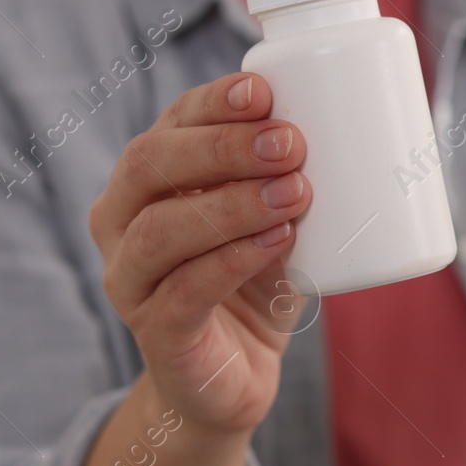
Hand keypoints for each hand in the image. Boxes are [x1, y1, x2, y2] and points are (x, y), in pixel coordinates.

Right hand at [87, 71, 313, 440]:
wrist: (236, 376)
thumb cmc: (254, 279)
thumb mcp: (270, 217)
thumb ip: (287, 176)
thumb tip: (346, 123)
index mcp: (145, 180)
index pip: (168, 124)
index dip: (211, 103)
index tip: (262, 90)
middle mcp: (120, 224)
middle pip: (150, 166)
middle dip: (222, 147)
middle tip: (289, 143)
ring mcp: (130, 283)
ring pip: (160, 230)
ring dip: (231, 204)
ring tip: (294, 192)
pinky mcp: (157, 336)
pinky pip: (183, 292)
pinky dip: (232, 261)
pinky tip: (276, 241)